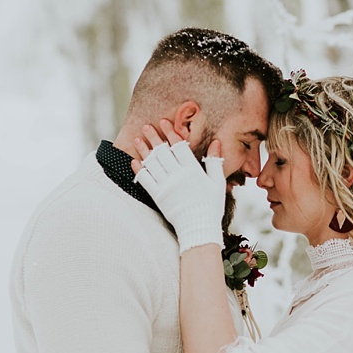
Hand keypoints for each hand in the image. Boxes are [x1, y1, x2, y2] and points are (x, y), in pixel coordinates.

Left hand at [133, 126, 226, 250]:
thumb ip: (215, 162)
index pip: (179, 146)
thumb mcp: (217, 183)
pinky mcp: (159, 197)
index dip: (170, 132)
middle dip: (153, 137)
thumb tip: (216, 142)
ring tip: (137, 140)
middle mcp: (178, 175)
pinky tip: (134, 162)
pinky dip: (139, 170)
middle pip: (163, 151)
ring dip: (144, 151)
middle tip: (146, 127)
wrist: (199, 229)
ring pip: (153, 163)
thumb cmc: (211, 207)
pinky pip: (146, 181)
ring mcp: (167, 186)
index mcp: (192, 170)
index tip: (163, 122)